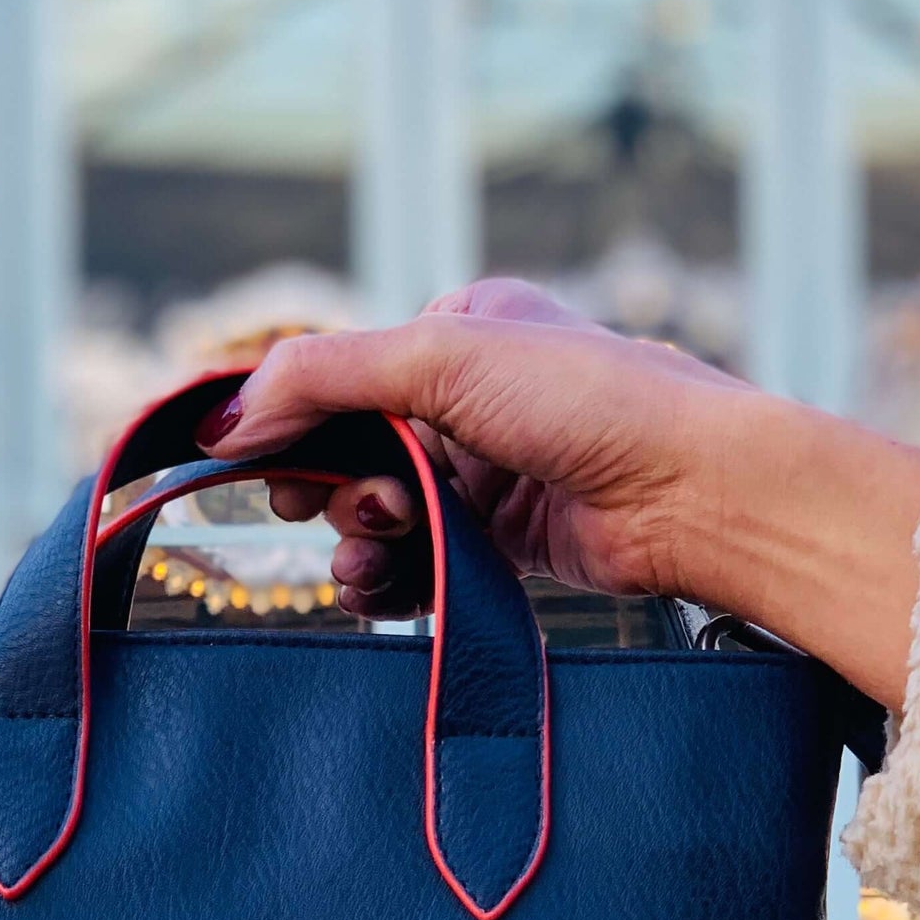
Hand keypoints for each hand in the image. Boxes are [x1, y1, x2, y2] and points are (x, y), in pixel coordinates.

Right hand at [193, 277, 919, 710]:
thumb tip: (225, 415)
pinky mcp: (508, 541)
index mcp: (459, 329)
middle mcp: (472, 397)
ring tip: (371, 557)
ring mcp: (490, 472)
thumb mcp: (440, 357)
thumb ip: (325, 377)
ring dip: (359, 540)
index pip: (342, 375)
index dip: (291, 424)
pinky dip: (392, 577)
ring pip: (383, 512)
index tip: (250, 465)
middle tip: (331, 510)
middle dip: (332, 488)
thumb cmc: (589, 401)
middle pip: (353, 450)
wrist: (694, 492)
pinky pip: (421, 559)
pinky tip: (381, 590)